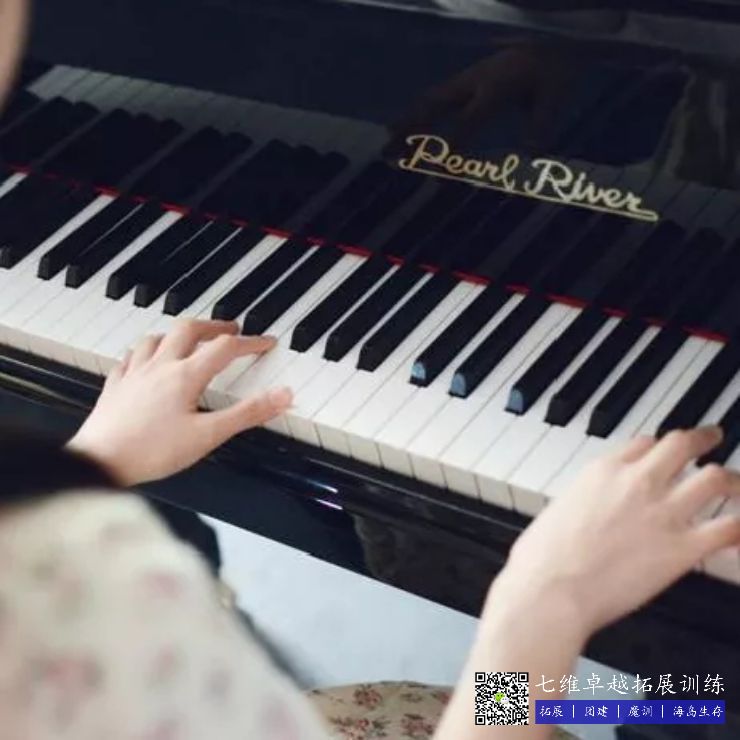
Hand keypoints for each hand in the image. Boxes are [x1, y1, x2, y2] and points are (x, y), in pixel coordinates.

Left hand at [68, 320, 292, 485]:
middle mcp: (159, 367)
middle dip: (213, 327)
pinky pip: (129, 357)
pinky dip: (144, 352)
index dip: (249, 343)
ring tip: (187, 339)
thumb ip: (248, 413)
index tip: (265, 343)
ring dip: (177, 333)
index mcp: (185, 375)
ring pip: (156, 338)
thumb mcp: (209, 435)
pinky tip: (143, 359)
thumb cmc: (151, 451)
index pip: (225, 348)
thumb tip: (283, 395)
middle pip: (188, 330)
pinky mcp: (115, 386)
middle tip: (228, 329)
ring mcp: (133, 374)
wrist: (99, 461)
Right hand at [385, 44, 570, 153]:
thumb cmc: (555, 69)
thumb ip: (541, 124)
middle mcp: (475, 81)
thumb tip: (530, 155)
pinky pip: (437, 97)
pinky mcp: (467, 80)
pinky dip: (418, 112)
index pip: (467, 124)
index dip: (452, 150)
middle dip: (410, 131)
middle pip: (434, 107)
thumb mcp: (557, 96)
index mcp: (495, 87)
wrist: (554, 36)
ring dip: (408, 121)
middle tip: (388, 152)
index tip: (438, 177)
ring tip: (387, 141)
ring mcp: (468, 78)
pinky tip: (405, 126)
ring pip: (430, 100)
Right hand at [492, 427, 739, 638]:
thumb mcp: (558, 509)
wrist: (550, 589)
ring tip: (736, 486)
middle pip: (682, 445)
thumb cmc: (542, 557)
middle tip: (713, 438)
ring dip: (731, 480)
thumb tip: (589, 510)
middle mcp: (637, 482)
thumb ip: (585, 501)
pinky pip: (729, 528)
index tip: (665, 450)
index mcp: (602, 470)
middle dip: (702, 439)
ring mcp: (663, 512)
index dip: (658, 446)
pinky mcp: (682, 548)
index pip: (643, 443)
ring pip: (716, 478)